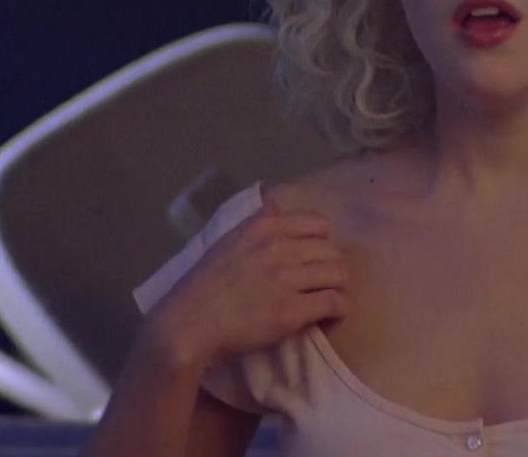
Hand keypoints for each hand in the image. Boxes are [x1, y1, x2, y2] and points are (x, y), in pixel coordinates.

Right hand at [152, 190, 349, 368]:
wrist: (189, 323)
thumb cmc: (206, 285)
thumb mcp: (228, 240)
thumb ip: (257, 221)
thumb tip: (276, 202)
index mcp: (264, 227)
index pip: (319, 223)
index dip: (321, 243)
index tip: (313, 260)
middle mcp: (278, 247)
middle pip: (332, 251)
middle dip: (331, 269)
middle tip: (322, 285)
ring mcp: (286, 279)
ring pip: (338, 275)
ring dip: (337, 289)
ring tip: (326, 300)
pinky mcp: (291, 310)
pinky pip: (334, 303)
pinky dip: (338, 310)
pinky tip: (329, 317)